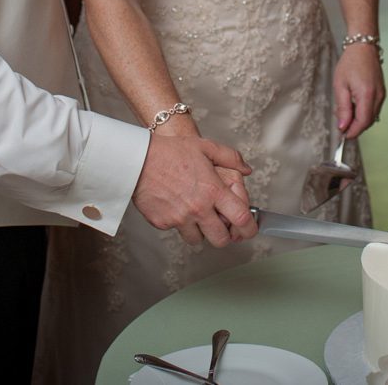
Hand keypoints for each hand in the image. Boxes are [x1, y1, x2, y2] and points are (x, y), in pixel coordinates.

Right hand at [133, 135, 258, 246]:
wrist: (137, 159)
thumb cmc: (171, 151)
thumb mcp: (205, 147)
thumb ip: (230, 158)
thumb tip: (246, 169)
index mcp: (213, 191)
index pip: (241, 219)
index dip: (249, 229)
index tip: (249, 230)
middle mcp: (199, 208)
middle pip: (220, 239)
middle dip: (224, 236)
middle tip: (220, 227)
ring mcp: (180, 219)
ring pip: (197, 239)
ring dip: (199, 230)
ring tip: (194, 213)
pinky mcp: (163, 223)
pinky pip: (176, 231)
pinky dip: (178, 223)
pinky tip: (174, 206)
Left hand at [333, 43, 384, 138]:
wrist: (363, 47)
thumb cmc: (350, 63)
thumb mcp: (340, 85)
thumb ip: (342, 108)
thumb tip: (343, 126)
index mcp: (367, 95)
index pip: (362, 122)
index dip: (353, 131)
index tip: (342, 135)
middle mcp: (378, 97)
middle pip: (368, 122)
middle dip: (354, 126)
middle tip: (340, 120)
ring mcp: (381, 95)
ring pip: (371, 116)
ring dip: (358, 119)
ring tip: (344, 109)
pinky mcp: (381, 92)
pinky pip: (373, 108)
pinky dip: (363, 111)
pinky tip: (353, 103)